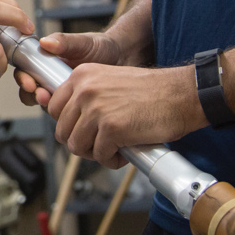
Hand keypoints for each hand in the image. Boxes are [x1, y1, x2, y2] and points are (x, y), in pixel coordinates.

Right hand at [15, 30, 138, 106]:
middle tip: (41, 95)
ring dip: (45, 106)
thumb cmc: (103, 47)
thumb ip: (64, 41)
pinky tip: (70, 112)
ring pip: (45, 104)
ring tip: (53, 102)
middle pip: (30, 91)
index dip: (24, 78)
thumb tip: (45, 42)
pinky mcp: (76, 107)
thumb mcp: (83, 42)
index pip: (26, 71)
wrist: (125, 59)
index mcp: (48, 62)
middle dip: (32, 95)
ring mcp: (63, 94)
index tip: (31, 83)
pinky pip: (64, 115)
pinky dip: (63, 116)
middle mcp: (51, 78)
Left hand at [45, 64, 203, 167]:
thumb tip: (64, 124)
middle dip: (81, 142)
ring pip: (77, 146)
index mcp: (82, 75)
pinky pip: (99, 156)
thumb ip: (86, 97)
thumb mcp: (109, 83)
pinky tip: (124, 152)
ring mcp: (97, 109)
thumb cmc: (149, 93)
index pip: (53, 108)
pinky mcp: (111, 128)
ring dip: (95, 153)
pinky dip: (112, 160)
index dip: (68, 125)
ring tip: (113, 148)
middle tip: (101, 143)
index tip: (84, 130)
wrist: (180, 95)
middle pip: (62, 131)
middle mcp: (85, 89)